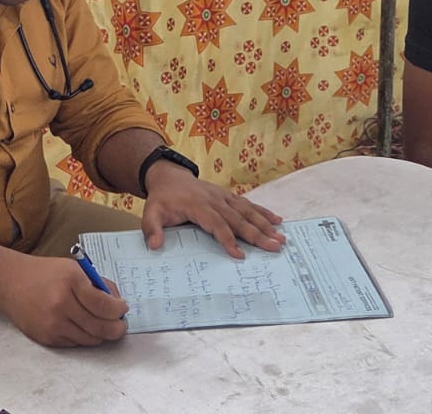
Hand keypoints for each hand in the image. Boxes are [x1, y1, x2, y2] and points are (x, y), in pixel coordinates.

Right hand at [0, 254, 128, 348]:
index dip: (119, 310)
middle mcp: (61, 304)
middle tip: (120, 324)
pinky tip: (83, 326)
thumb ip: (98, 284)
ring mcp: (53, 323)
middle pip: (101, 326)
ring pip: (90, 339)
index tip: (123, 308)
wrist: (10, 282)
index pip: (104, 304)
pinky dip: (84, 337)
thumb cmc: (45, 273)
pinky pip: (75, 343)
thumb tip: (117, 303)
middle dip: (117, 327)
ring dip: (102, 334)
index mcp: (71, 281)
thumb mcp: (73, 268)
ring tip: (103, 325)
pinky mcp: (47, 337)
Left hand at [141, 164, 285, 258]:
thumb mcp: (150, 213)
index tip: (239, 255)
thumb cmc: (162, 199)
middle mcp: (214, 200)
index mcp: (197, 205)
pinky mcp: (228, 196)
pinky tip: (277, 220)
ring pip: (247, 211)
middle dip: (257, 234)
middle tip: (274, 246)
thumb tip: (155, 246)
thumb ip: (152, 229)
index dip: (227, 239)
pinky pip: (248, 204)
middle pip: (238, 219)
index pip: (216, 224)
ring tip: (281, 237)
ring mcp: (223, 197)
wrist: (168, 176)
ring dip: (265, 224)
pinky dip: (263, 212)